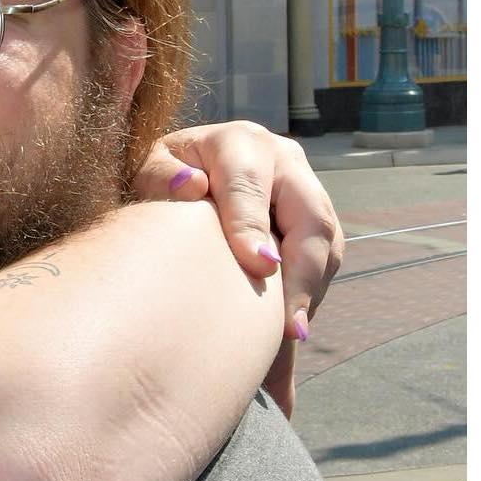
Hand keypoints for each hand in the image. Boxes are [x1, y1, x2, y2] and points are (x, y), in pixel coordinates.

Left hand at [133, 123, 343, 416]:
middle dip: (303, 273)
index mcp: (241, 144)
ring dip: (311, 291)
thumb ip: (163, 175)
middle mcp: (285, 162)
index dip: (254, 227)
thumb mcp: (154, 165)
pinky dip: (309, 294)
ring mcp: (308, 190)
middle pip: (310, 217)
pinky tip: (290, 331)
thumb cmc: (170, 173)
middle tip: (289, 326)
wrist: (198, 165)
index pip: (250, 187)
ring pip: (326, 243)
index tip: (259, 268)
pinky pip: (325, 259)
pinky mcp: (317, 220)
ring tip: (291, 336)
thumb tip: (191, 187)